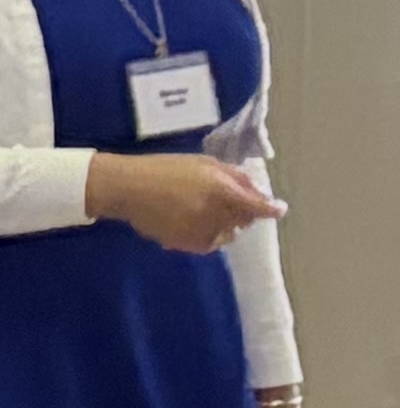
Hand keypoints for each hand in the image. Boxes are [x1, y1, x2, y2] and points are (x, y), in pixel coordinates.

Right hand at [87, 151, 280, 255]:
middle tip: (229, 201)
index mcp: (219, 189)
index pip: (257, 205)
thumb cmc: (164, 169)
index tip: (279, 209)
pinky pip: (210, 243)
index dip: (272, 208)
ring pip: (229, 234)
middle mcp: (214, 213)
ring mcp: (201, 231)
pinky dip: (209, 234)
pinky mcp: (187, 244)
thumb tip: (258, 191)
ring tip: (207, 212)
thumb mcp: (202, 163)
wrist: (127, 188)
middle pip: (245, 220)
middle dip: (243, 211)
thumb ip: (233, 176)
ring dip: (226, 224)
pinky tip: (192, 222)